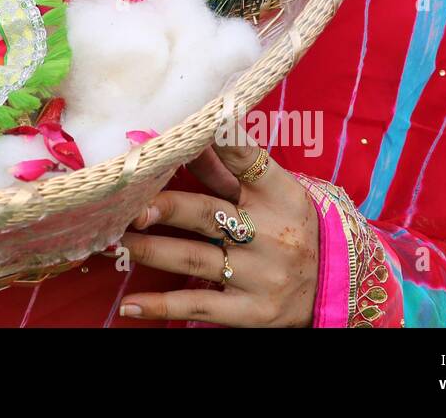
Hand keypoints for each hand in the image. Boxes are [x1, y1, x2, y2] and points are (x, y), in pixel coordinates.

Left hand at [116, 133, 318, 325]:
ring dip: (147, 251)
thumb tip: (184, 135)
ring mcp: (260, 274)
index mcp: (279, 193)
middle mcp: (270, 233)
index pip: (245, 160)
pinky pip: (199, 307)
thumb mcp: (272, 192)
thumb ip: (227, 166)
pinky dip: (161, 305)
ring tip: (111, 242)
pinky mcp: (251, 311)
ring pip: (192, 258)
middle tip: (128, 205)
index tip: (182, 133)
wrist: (334, 285)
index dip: (216, 143)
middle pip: (207, 212)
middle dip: (165, 208)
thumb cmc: (290, 225)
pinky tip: (129, 303)